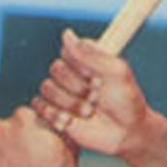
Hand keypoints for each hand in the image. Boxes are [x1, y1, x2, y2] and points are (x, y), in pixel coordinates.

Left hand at [0, 107, 77, 166]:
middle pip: (2, 130)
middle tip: (23, 159)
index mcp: (24, 118)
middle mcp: (1, 128)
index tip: (33, 142)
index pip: (22, 117)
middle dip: (10, 140)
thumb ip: (63, 132)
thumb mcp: (69, 148)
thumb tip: (67, 124)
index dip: (28, 130)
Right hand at [32, 29, 150, 160]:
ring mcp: (62, 93)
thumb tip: (66, 33)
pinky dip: (53, 114)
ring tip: (88, 113)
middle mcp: (72, 74)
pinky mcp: (54, 112)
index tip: (99, 79)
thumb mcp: (116, 72)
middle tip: (96, 98)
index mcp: (86, 59)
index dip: (81, 67)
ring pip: (47, 88)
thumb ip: (91, 53)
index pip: (68, 51)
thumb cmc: (127, 100)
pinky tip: (70, 122)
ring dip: (69, 103)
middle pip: (55, 69)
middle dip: (77, 87)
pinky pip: (39, 106)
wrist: (127, 133)